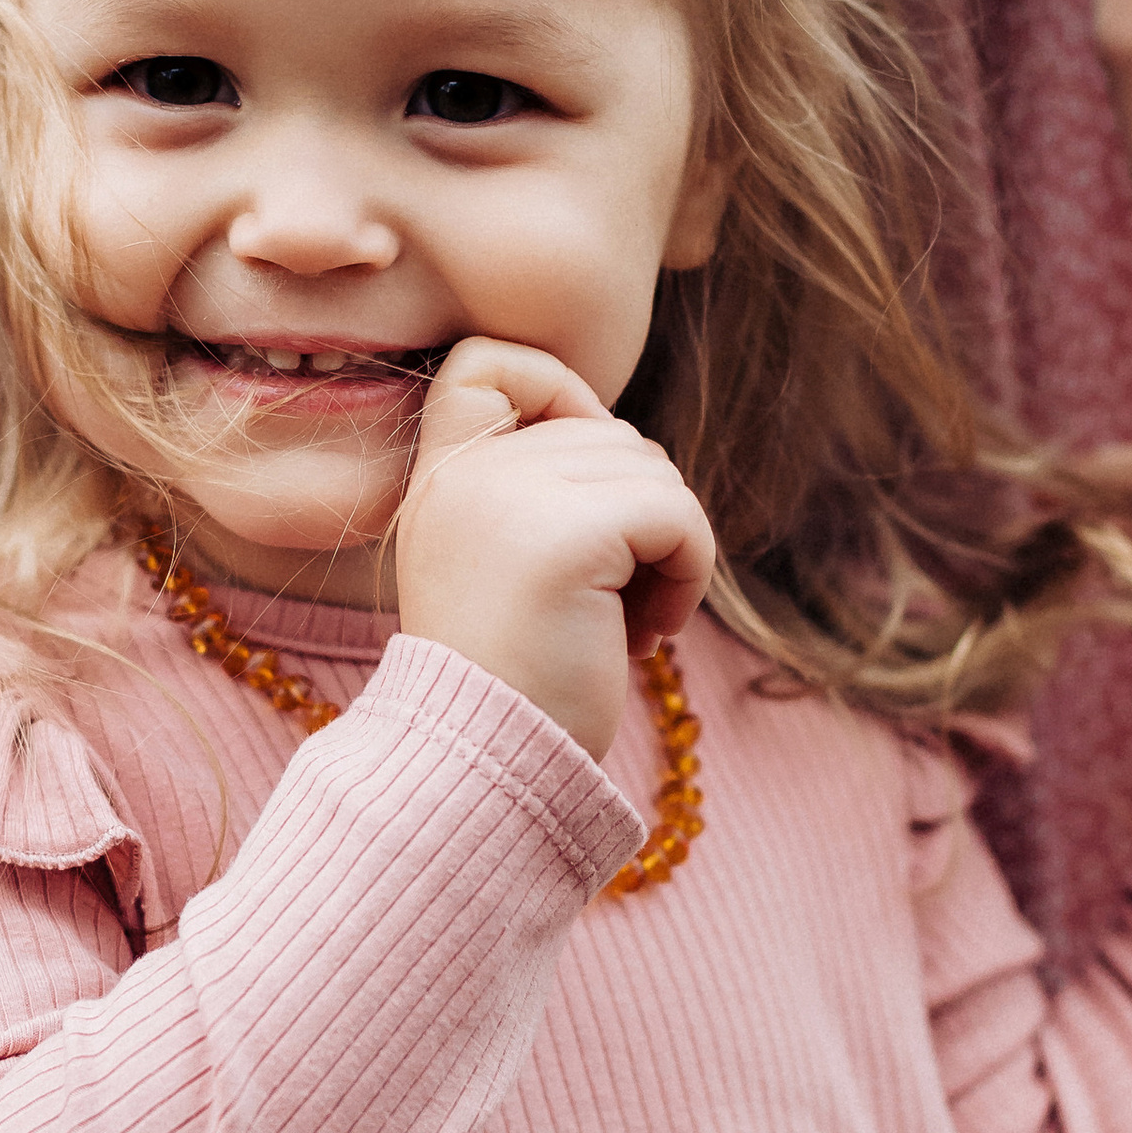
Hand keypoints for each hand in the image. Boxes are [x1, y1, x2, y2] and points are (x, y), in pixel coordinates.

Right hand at [394, 340, 714, 758]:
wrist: (482, 772)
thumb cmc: (512, 685)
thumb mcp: (504, 566)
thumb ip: (539, 493)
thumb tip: (631, 449)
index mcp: (440, 478)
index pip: (487, 360)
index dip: (555, 390)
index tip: (578, 485)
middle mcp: (466, 474)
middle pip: (610, 431)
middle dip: (638, 515)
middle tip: (616, 603)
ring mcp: (511, 495)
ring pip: (653, 471)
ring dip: (669, 550)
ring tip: (630, 623)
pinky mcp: (570, 533)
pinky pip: (678, 514)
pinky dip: (691, 571)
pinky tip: (652, 632)